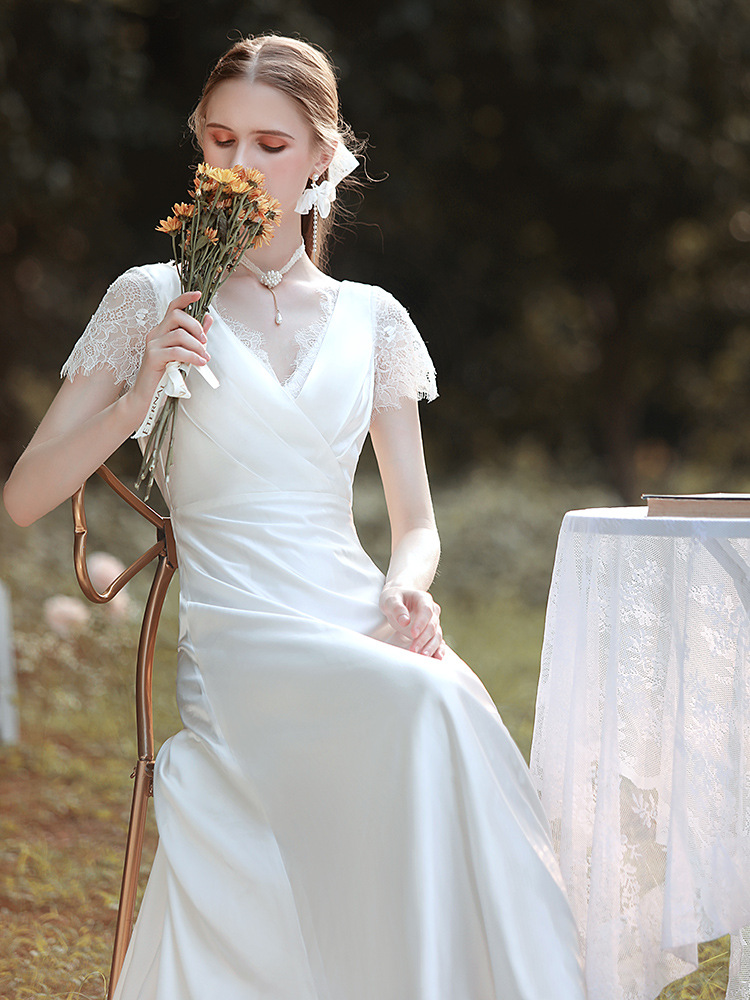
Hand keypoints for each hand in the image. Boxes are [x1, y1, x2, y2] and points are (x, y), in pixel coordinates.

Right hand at [128, 290, 212, 418]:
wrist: (147, 397)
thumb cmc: (166, 376)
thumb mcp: (184, 354)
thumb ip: (195, 337)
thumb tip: (209, 318)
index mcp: (162, 330)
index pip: (173, 307)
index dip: (185, 298)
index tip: (199, 294)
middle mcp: (155, 333)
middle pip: (177, 316)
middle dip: (195, 326)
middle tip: (205, 341)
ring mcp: (152, 344)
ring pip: (179, 335)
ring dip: (196, 346)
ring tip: (204, 358)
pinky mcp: (153, 356)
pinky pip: (177, 351)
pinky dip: (192, 356)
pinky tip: (200, 363)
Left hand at [379, 585, 445, 658]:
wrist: (398, 600)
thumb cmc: (394, 598)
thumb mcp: (390, 599)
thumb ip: (397, 608)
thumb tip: (404, 621)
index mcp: (423, 599)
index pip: (426, 611)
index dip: (421, 623)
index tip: (413, 634)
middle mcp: (432, 610)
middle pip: (432, 626)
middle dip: (423, 639)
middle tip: (413, 650)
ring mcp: (433, 621)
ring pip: (437, 635)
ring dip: (431, 647)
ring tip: (423, 656)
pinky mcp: (431, 632)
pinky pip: (438, 641)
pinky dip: (438, 649)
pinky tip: (437, 658)